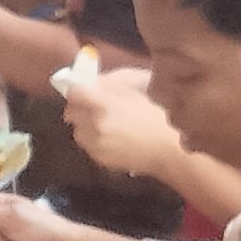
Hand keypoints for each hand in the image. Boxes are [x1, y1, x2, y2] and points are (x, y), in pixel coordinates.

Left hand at [64, 69, 185, 180]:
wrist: (170, 148)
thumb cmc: (160, 113)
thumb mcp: (139, 84)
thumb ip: (113, 81)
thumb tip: (94, 82)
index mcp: (103, 103)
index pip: (74, 93)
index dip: (79, 90)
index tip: (85, 91)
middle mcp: (95, 124)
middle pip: (70, 113)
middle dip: (80, 108)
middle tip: (93, 106)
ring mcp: (96, 144)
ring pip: (77, 131)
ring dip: (86, 126)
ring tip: (105, 124)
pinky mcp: (100, 159)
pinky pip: (88, 146)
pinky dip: (95, 141)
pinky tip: (113, 138)